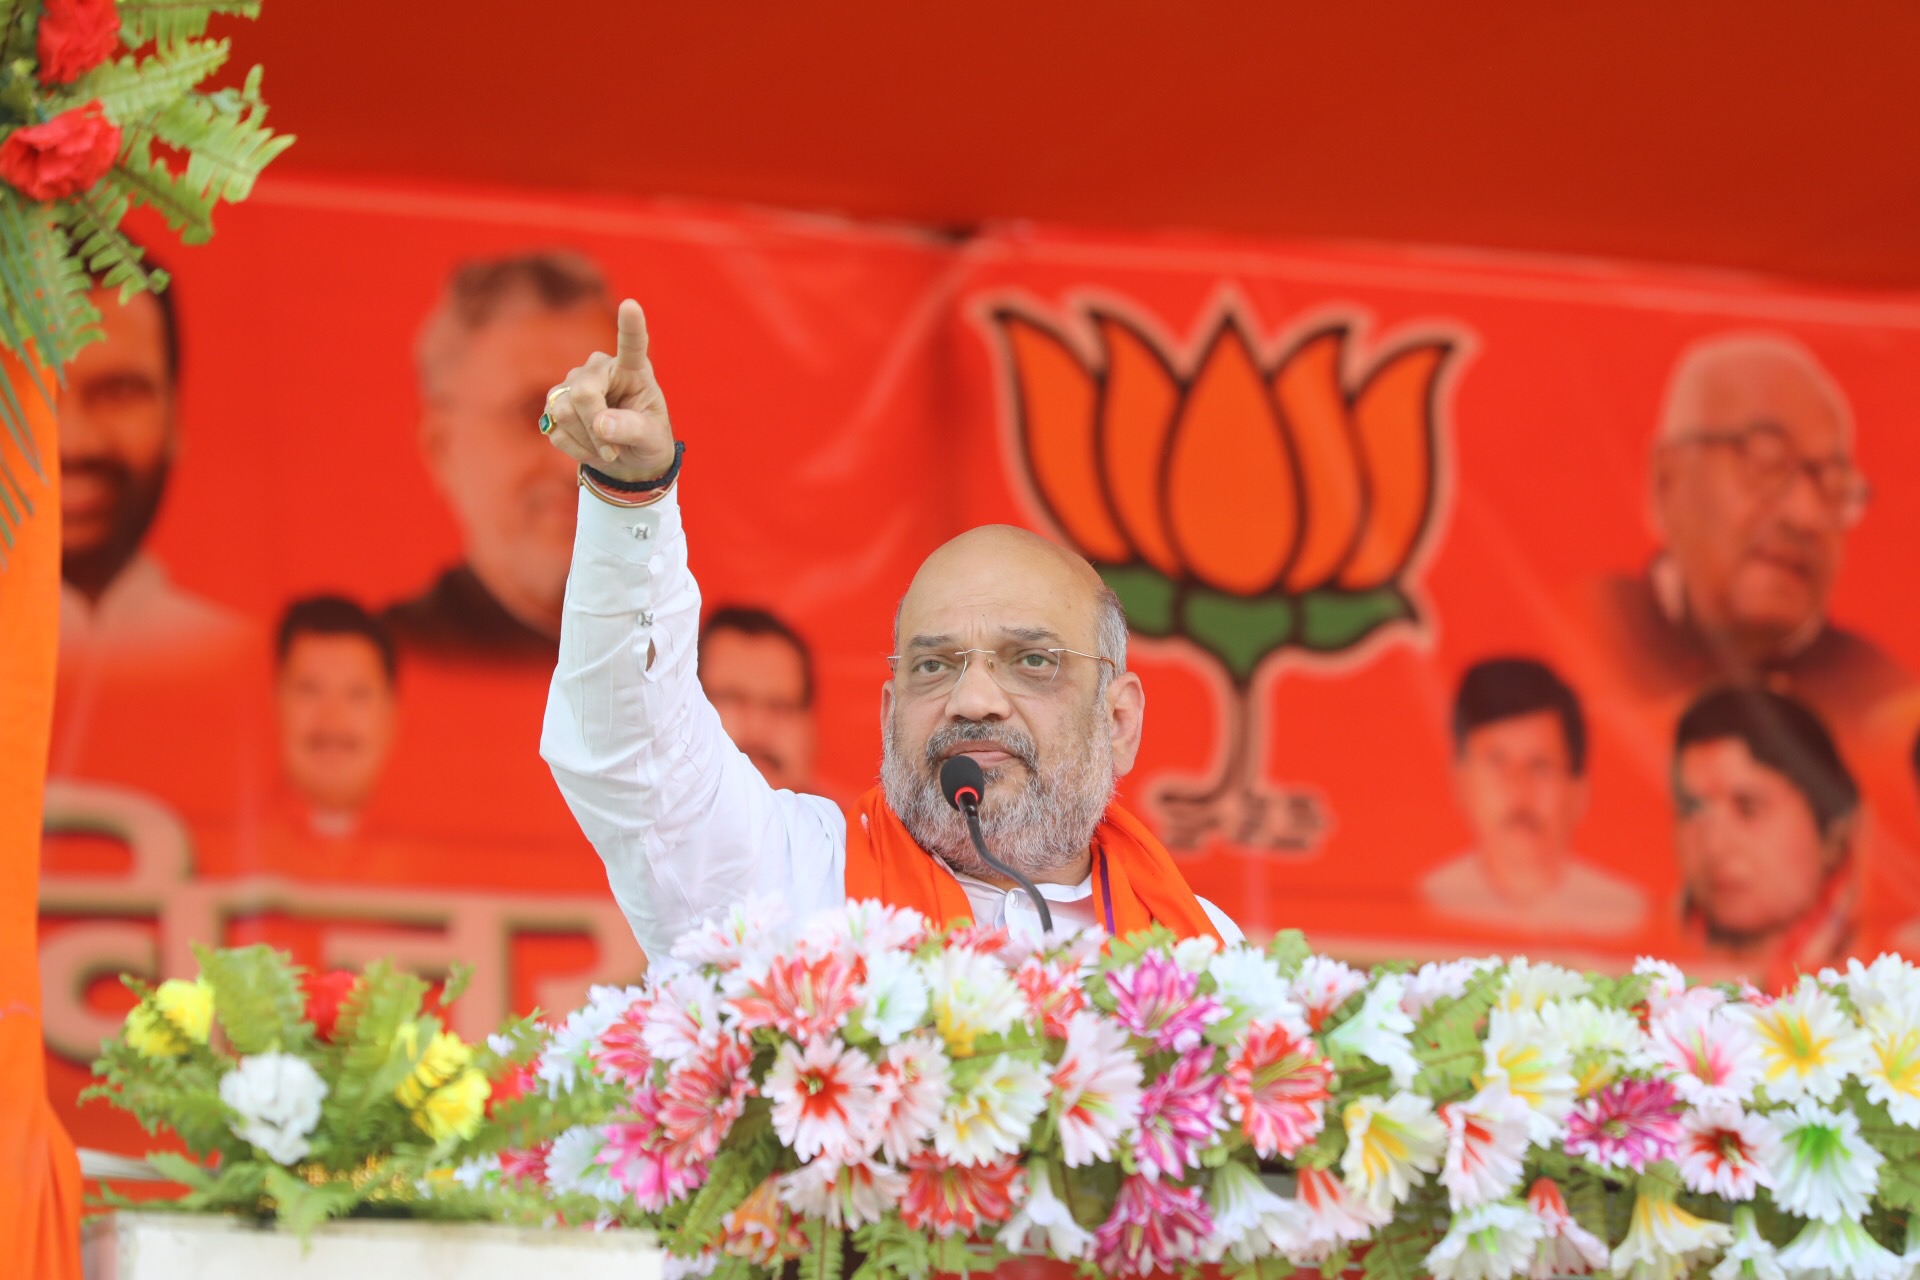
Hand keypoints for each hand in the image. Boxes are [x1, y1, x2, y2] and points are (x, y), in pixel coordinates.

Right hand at [542, 298, 675, 482]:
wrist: (628, 459)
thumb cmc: (647, 440)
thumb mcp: (652, 439)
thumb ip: (633, 429)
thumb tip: (600, 423)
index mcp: (632, 369)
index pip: (632, 345)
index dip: (630, 326)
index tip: (631, 305)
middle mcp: (597, 368)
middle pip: (583, 393)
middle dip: (595, 429)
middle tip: (614, 451)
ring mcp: (571, 384)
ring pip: (564, 412)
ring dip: (587, 442)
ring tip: (608, 449)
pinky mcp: (554, 404)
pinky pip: (555, 430)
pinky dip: (575, 448)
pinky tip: (591, 447)